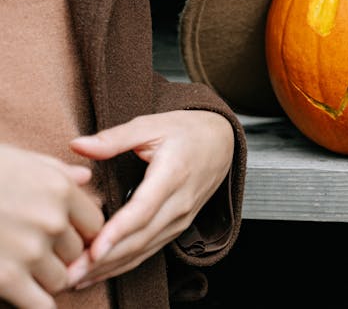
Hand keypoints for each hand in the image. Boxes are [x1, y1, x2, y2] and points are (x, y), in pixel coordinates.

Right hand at [0, 144, 103, 308]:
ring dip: (43, 278)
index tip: (61, 236)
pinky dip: (35, 303)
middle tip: (32, 250)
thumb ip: (57, 171)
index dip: (79, 233)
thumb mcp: (20, 161)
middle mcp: (52, 220)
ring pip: (60, 279)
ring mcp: (30, 250)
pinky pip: (41, 305)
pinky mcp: (6, 278)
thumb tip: (85, 176)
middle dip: (58, 254)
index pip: (94, 224)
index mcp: (60, 190)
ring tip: (21, 267)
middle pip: (76, 253)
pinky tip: (23, 295)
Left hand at [65, 110, 233, 288]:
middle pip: (142, 237)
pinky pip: (151, 249)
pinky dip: (125, 263)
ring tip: (78, 278)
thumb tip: (78, 145)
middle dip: (105, 259)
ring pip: (145, 249)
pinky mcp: (179, 225)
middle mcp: (180, 202)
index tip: (94, 249)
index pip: (144, 209)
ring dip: (111, 266)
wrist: (221, 141)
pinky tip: (101, 270)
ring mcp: (182, 217)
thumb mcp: (151, 125)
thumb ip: (114, 138)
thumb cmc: (186, 130)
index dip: (118, 231)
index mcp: (173, 174)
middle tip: (71, 273)